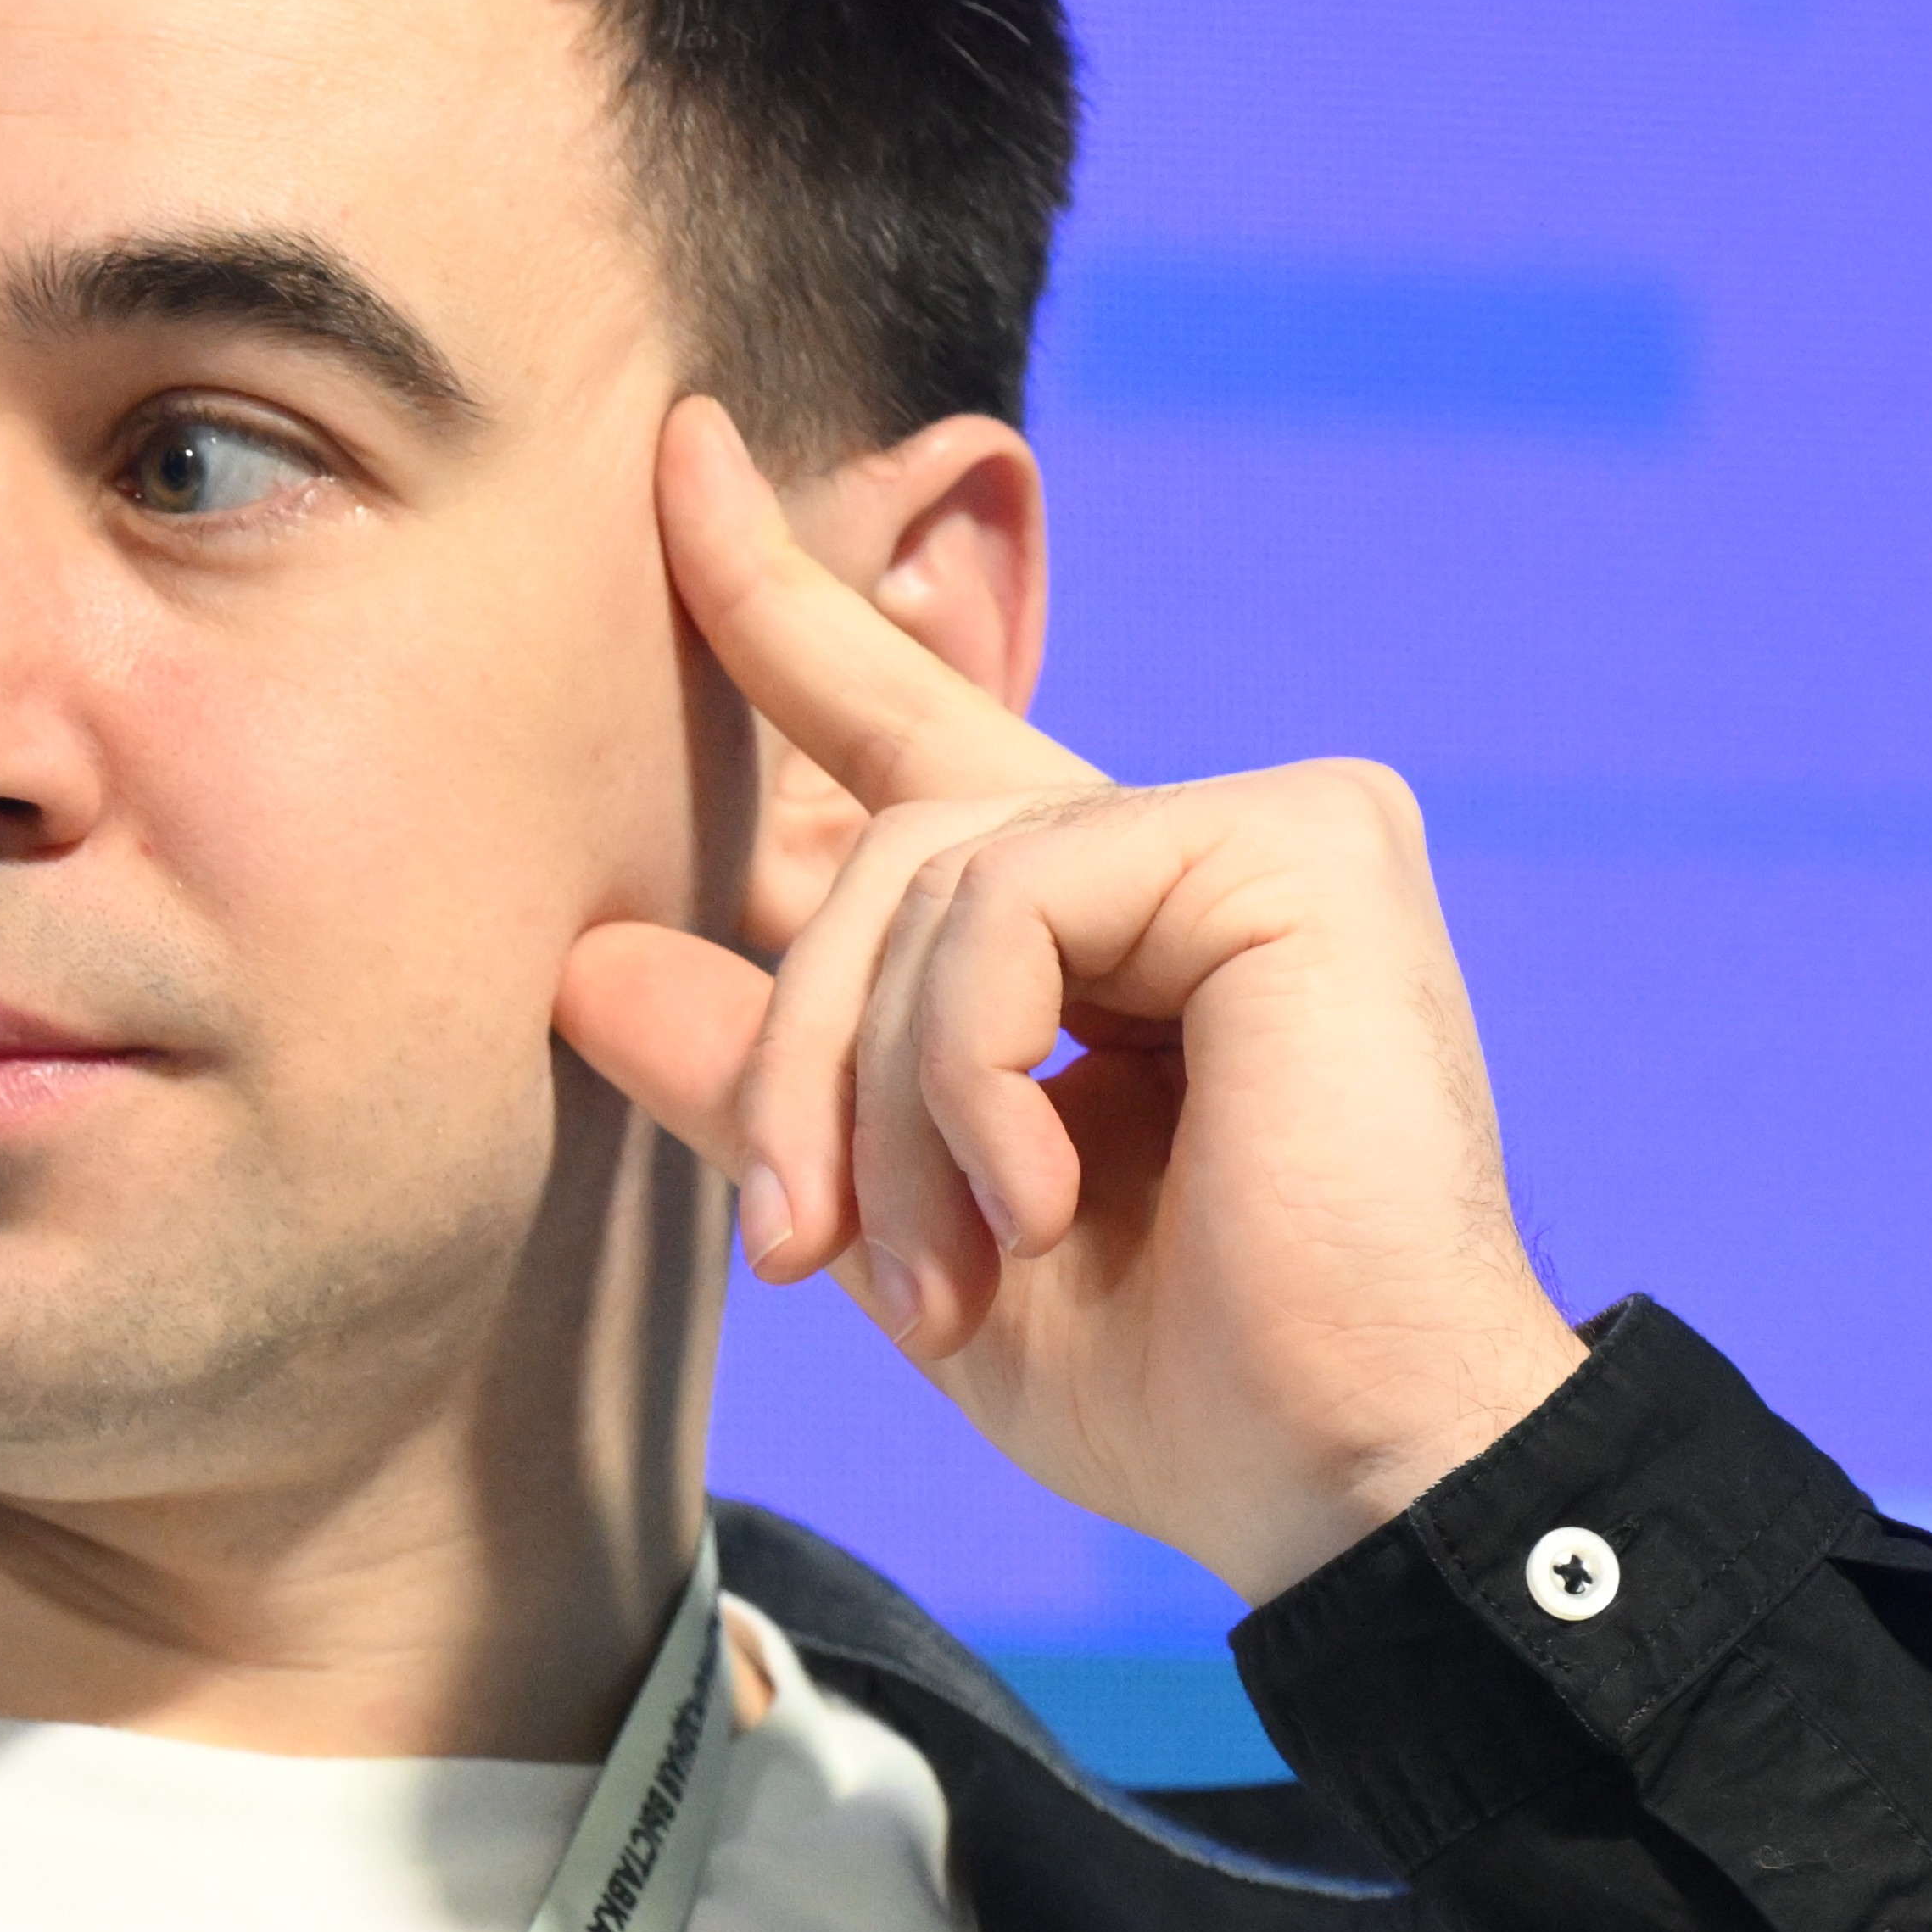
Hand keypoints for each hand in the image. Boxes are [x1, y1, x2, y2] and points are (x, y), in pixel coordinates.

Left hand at [561, 394, 1584, 1605]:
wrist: (1346, 1478)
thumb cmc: (1170, 1384)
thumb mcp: (902, 1230)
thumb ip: (762, 1086)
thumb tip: (585, 962)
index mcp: (1089, 922)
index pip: (897, 724)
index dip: (776, 597)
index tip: (672, 453)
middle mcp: (1174, 842)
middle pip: (877, 853)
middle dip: (800, 1065)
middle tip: (797, 1252)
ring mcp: (1254, 823)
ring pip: (929, 882)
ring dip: (883, 1103)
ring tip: (938, 1270)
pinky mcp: (1302, 838)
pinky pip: (1019, 896)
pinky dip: (974, 1066)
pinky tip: (1041, 1193)